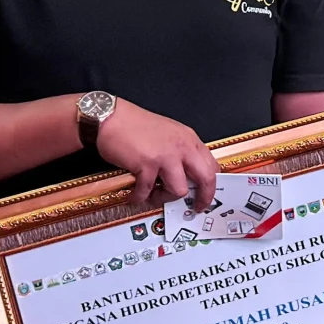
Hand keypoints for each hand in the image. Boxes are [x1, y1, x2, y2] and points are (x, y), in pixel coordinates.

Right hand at [95, 99, 216, 207]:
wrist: (110, 116)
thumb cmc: (135, 124)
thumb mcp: (169, 132)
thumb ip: (181, 151)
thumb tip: (187, 173)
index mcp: (189, 139)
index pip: (212, 165)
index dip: (212, 183)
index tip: (207, 193)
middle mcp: (182, 147)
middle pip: (206, 178)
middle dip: (203, 197)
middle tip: (197, 206)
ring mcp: (166, 156)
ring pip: (179, 190)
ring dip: (166, 197)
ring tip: (154, 195)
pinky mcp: (147, 165)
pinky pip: (148, 191)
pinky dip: (140, 197)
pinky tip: (135, 195)